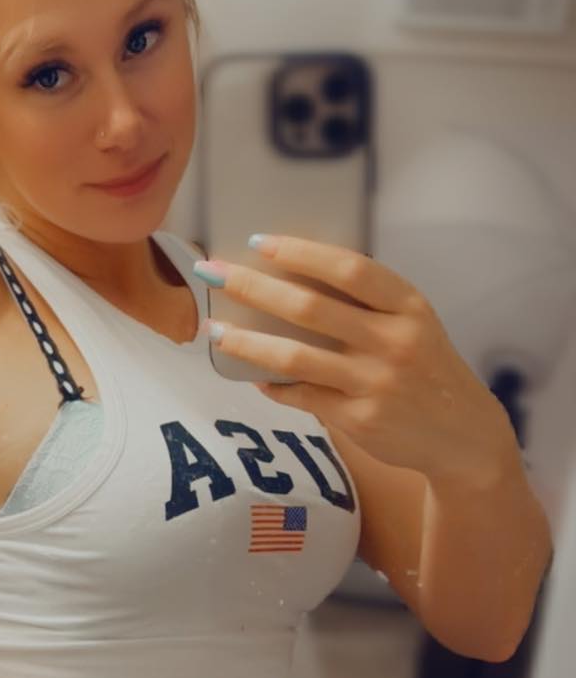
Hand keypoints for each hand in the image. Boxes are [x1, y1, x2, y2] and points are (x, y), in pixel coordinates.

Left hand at [197, 235, 517, 482]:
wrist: (463, 436)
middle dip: (253, 288)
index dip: (301, 253)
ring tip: (213, 332)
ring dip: (246, 343)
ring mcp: (376, 383)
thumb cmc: (424, 368)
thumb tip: (289, 279)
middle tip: (213, 274)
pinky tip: (252, 377)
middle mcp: (394, 341)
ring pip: (295, 357)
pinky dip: (272, 384)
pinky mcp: (360, 419)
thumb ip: (366, 303)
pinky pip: (302, 396)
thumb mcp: (413, 324)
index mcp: (408, 306)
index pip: (349, 269)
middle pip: (310, 308)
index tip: (258, 242)